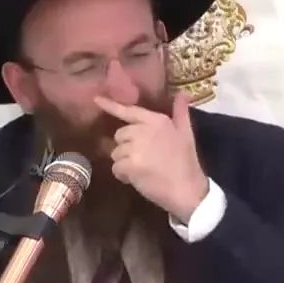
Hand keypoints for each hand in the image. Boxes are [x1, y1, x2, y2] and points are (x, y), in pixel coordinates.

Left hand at [94, 92, 208, 221]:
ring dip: (125, 163)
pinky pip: (116, 168)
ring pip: (116, 153)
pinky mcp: (130, 165)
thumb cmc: (186, 162)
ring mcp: (136, 147)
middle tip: (143, 159)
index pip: (129, 111)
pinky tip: (137, 179)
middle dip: (126, 147)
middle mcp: (144, 130)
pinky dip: (123, 175)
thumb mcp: (187, 133)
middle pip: (119, 135)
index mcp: (157, 120)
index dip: (111, 105)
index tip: (96, 100)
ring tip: (142, 170)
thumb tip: (184, 93)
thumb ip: (181, 112)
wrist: (187, 189)